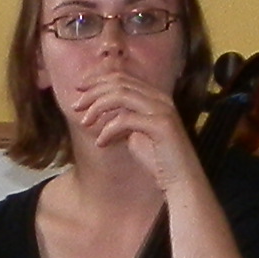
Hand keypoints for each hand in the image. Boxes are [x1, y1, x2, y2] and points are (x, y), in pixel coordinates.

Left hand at [59, 67, 191, 190]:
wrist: (181, 180)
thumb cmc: (157, 160)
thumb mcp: (136, 133)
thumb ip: (123, 118)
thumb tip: (102, 111)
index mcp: (155, 96)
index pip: (122, 77)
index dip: (97, 81)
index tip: (79, 90)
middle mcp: (160, 98)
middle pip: (119, 82)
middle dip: (93, 92)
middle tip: (76, 105)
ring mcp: (162, 110)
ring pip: (120, 95)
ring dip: (97, 107)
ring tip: (85, 122)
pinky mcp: (161, 125)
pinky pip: (125, 120)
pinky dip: (108, 130)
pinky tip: (101, 143)